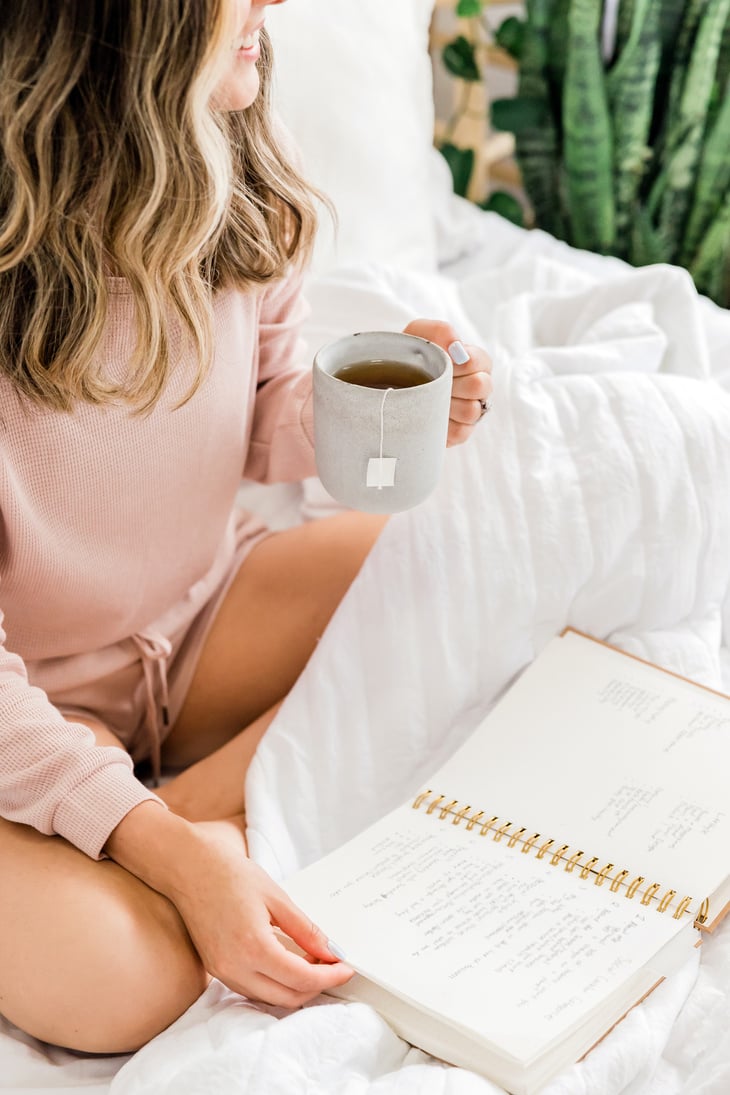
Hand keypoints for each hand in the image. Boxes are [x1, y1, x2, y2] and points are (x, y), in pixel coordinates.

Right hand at [105, 803, 352, 1007]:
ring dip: (295, 989)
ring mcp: (223, 972)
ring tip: (314, 964)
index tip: (346, 968)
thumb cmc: (231, 874)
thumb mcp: (276, 897)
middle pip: (287, 998)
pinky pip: (252, 990)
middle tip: (334, 967)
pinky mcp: (216, 970)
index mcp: (253, 946)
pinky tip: (287, 963)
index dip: (329, 977)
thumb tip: (332, 952)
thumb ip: (305, 929)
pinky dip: (274, 984)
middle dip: (316, 987)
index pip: (301, 978)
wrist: (188, 868)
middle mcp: (235, 968)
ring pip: (269, 998)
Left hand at [403, 320, 492, 446]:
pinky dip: (441, 424)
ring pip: (471, 411)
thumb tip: (456, 345)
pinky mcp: (458, 433)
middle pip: (481, 386)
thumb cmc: (409, 357)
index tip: (446, 359)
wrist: (386, 383)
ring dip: (446, 403)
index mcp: (473, 362)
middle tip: (434, 380)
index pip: (482, 362)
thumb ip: (441, 331)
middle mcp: (476, 388)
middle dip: (455, 382)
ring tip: (428, 398)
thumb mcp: (419, 334)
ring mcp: (469, 412)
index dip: (464, 361)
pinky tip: (428, 415)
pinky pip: (459, 432)